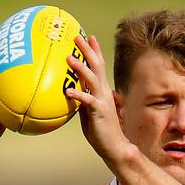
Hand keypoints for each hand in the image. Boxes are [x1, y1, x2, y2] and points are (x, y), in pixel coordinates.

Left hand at [65, 36, 132, 163]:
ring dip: (81, 68)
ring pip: (92, 80)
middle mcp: (104, 93)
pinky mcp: (99, 113)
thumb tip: (71, 92)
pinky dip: (79, 95)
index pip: (99, 67)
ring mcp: (103, 102)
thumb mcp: (89, 112)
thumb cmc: (102, 131)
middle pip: (96, 67)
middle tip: (77, 37)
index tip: (88, 37)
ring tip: (70, 58)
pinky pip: (88, 102)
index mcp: (102, 91)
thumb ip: (83, 100)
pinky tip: (68, 92)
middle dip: (87, 51)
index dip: (94, 51)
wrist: (116, 147)